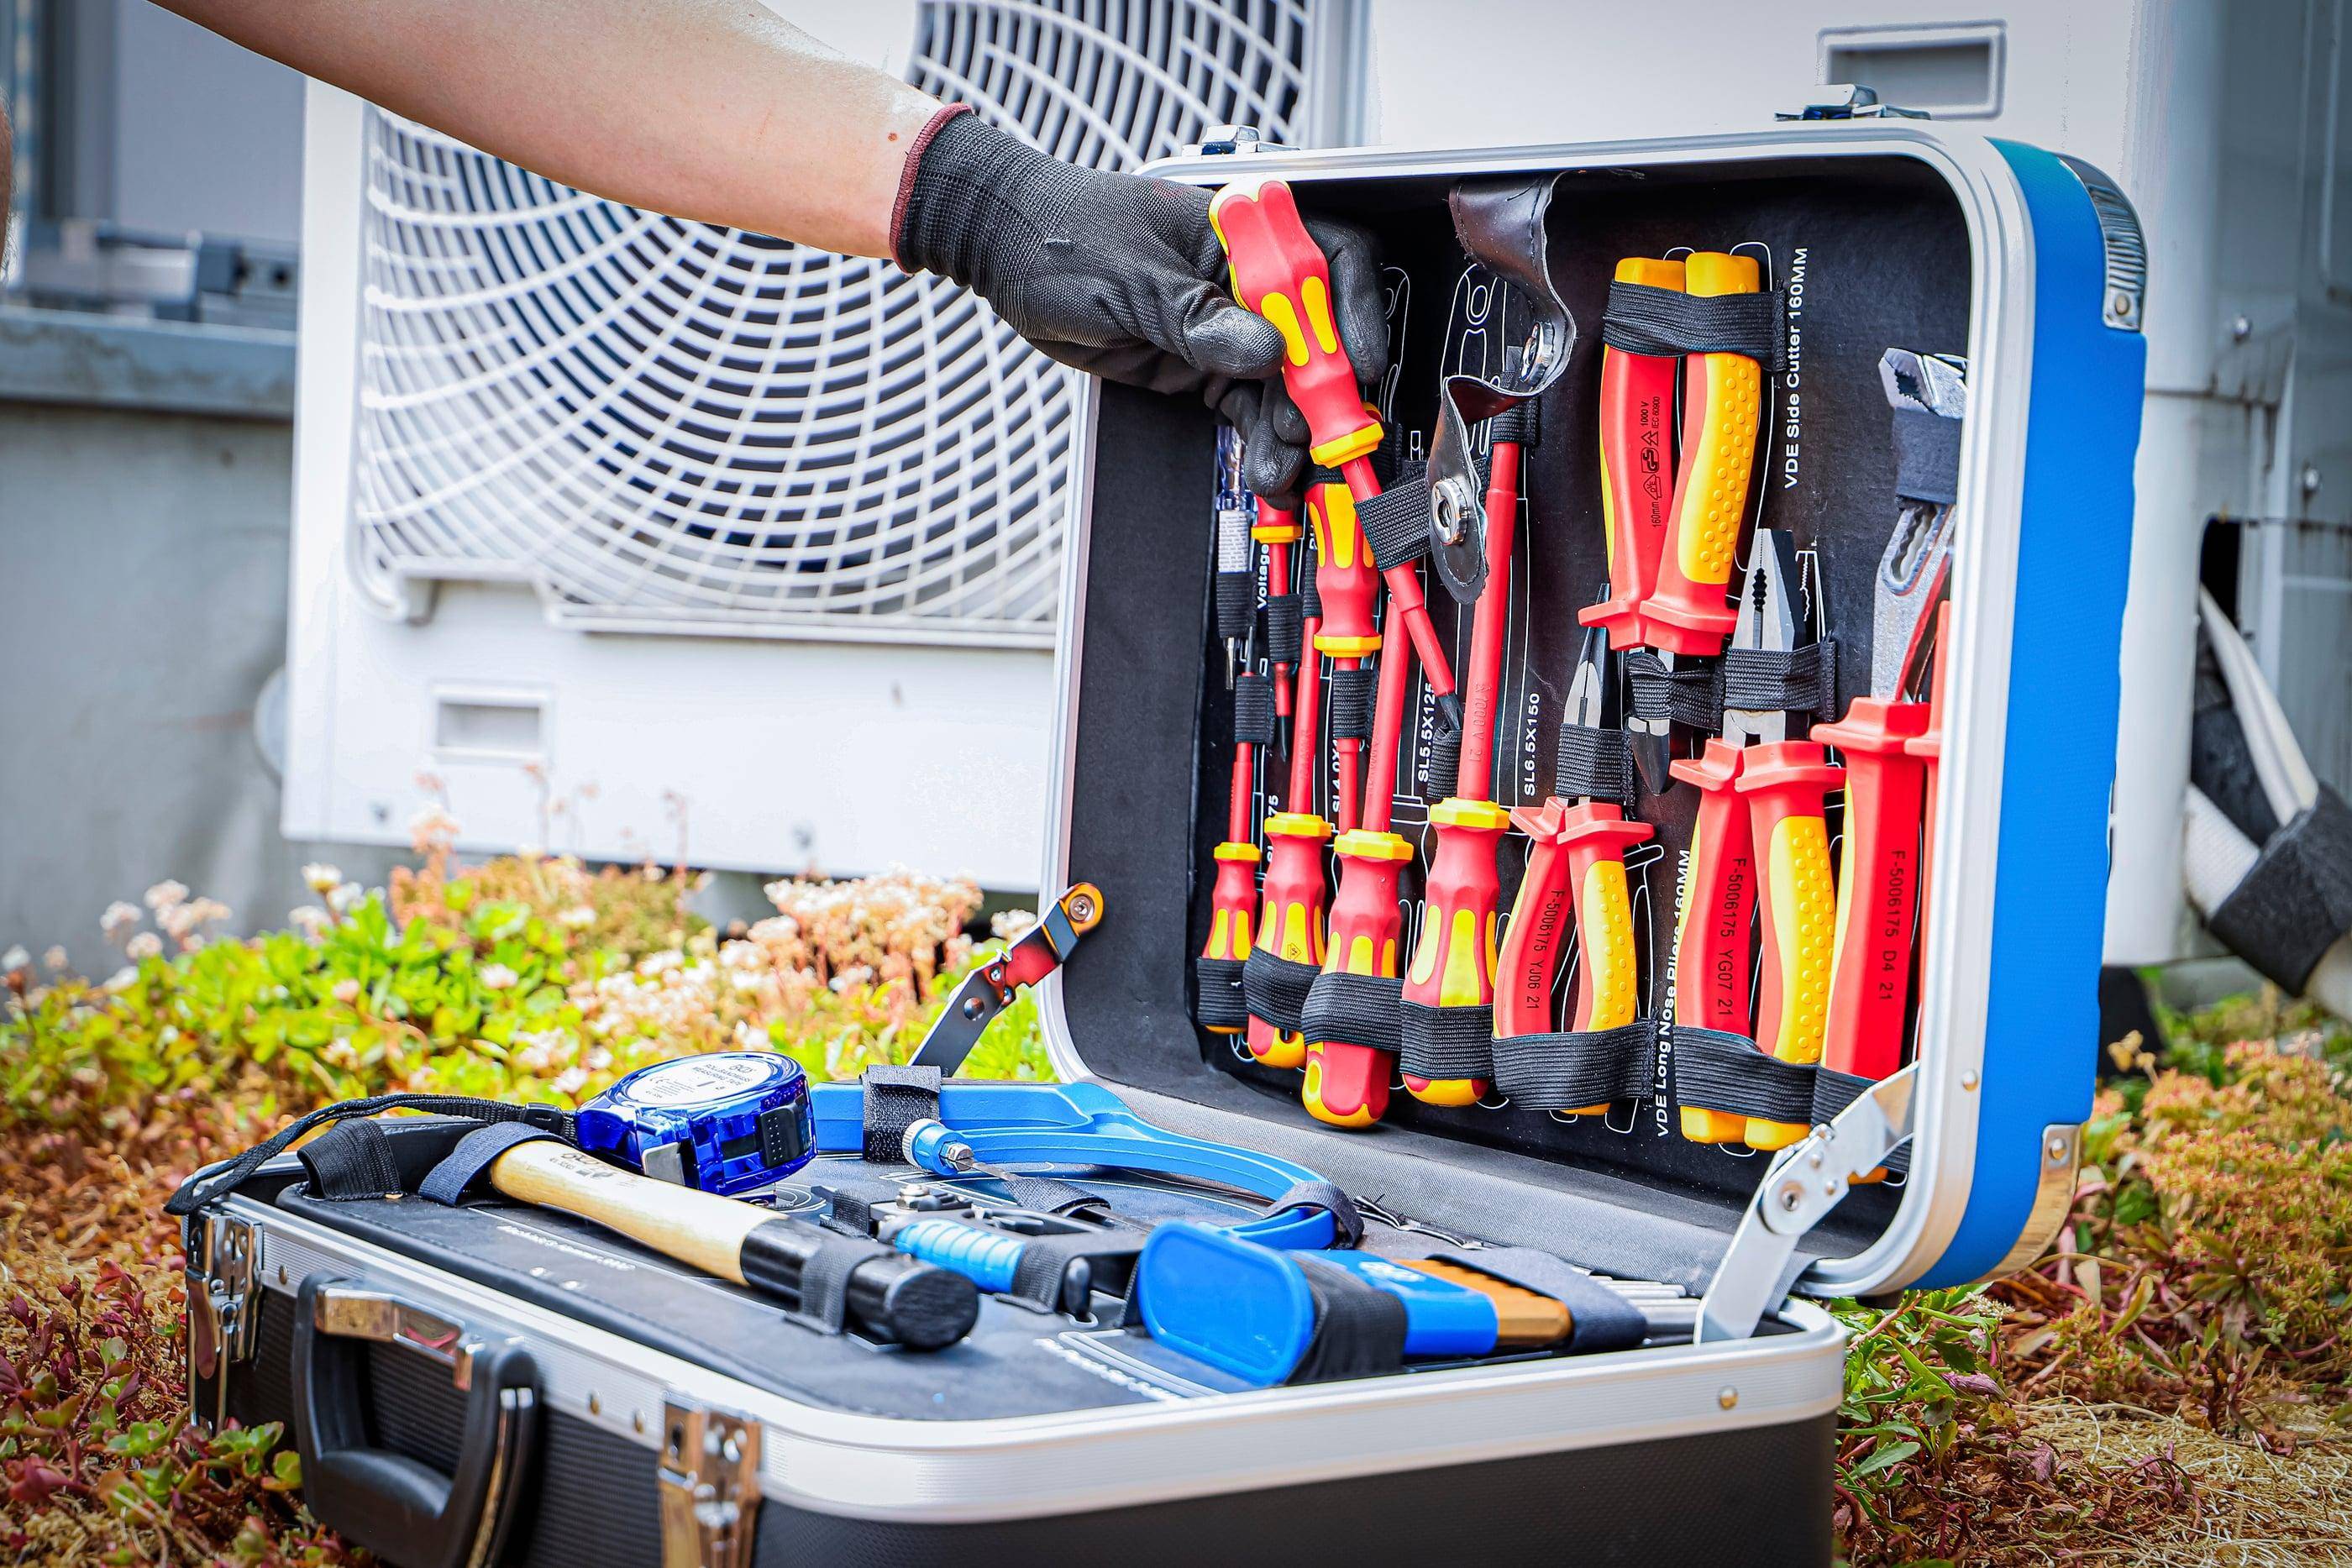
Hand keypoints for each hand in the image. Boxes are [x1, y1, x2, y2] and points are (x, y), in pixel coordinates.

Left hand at [893, 107, 1386, 506]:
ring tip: (1283, 472)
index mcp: (1240, 232)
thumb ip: (1200, 320)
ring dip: (1289, 432)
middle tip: (1320, 439)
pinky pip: (1247, 408)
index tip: (1356, 365)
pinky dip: (1260, 441)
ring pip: (1283, 385)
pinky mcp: (1203, 366)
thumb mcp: (1132, 280)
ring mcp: (1226, 326)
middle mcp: (1245, 279)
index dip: (1354, 313)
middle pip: (1316, 337)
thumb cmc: (1061, 235)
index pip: (1329, 260)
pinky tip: (1268, 471)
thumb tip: (1268, 350)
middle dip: (1323, 394)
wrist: (1002, 253)